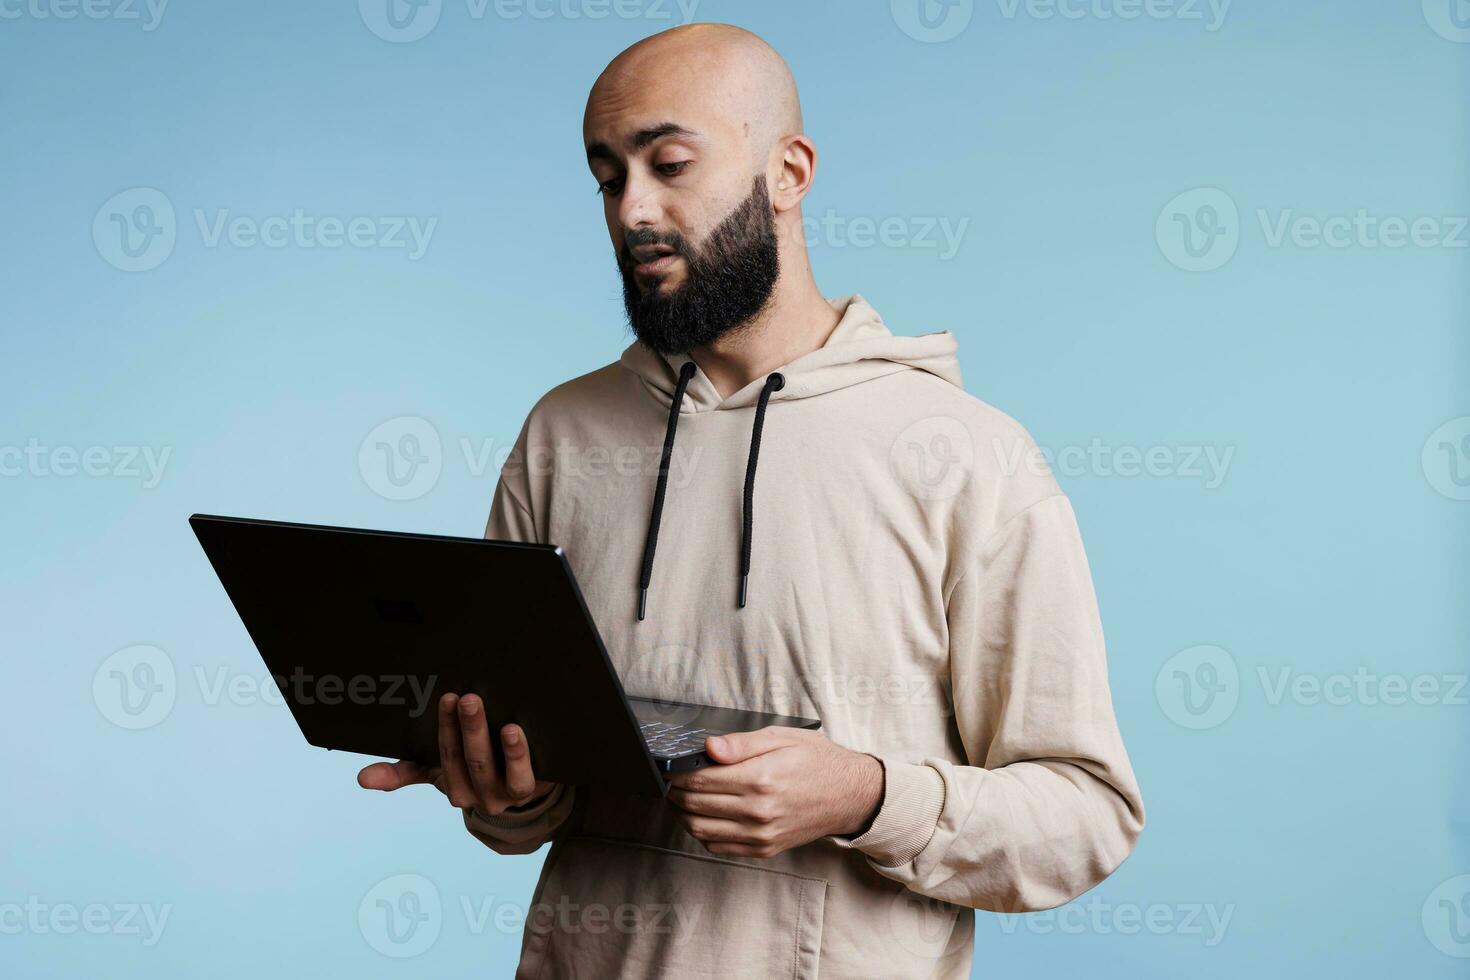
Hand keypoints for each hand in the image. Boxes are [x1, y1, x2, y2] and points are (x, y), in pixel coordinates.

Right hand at [357, 693, 557, 816]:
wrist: (524, 790)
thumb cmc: (475, 771)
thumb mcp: (440, 770)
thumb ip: (404, 772)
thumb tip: (361, 778)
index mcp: (453, 788)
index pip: (443, 758)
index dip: (443, 729)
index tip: (445, 698)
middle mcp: (477, 797)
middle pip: (468, 762)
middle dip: (466, 729)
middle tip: (466, 697)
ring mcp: (503, 796)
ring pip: (491, 770)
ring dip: (488, 740)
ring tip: (490, 713)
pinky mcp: (529, 790)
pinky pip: (523, 778)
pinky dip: (517, 756)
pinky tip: (514, 731)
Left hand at [666, 727, 884, 858]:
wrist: (850, 796)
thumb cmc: (818, 762)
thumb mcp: (782, 738)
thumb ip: (741, 744)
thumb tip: (709, 747)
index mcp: (760, 779)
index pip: (700, 780)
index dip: (678, 774)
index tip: (670, 769)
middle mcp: (758, 811)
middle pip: (695, 805)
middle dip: (676, 793)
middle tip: (671, 783)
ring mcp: (760, 835)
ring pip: (701, 830)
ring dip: (683, 815)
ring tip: (680, 800)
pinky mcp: (764, 849)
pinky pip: (719, 848)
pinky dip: (702, 834)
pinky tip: (702, 818)